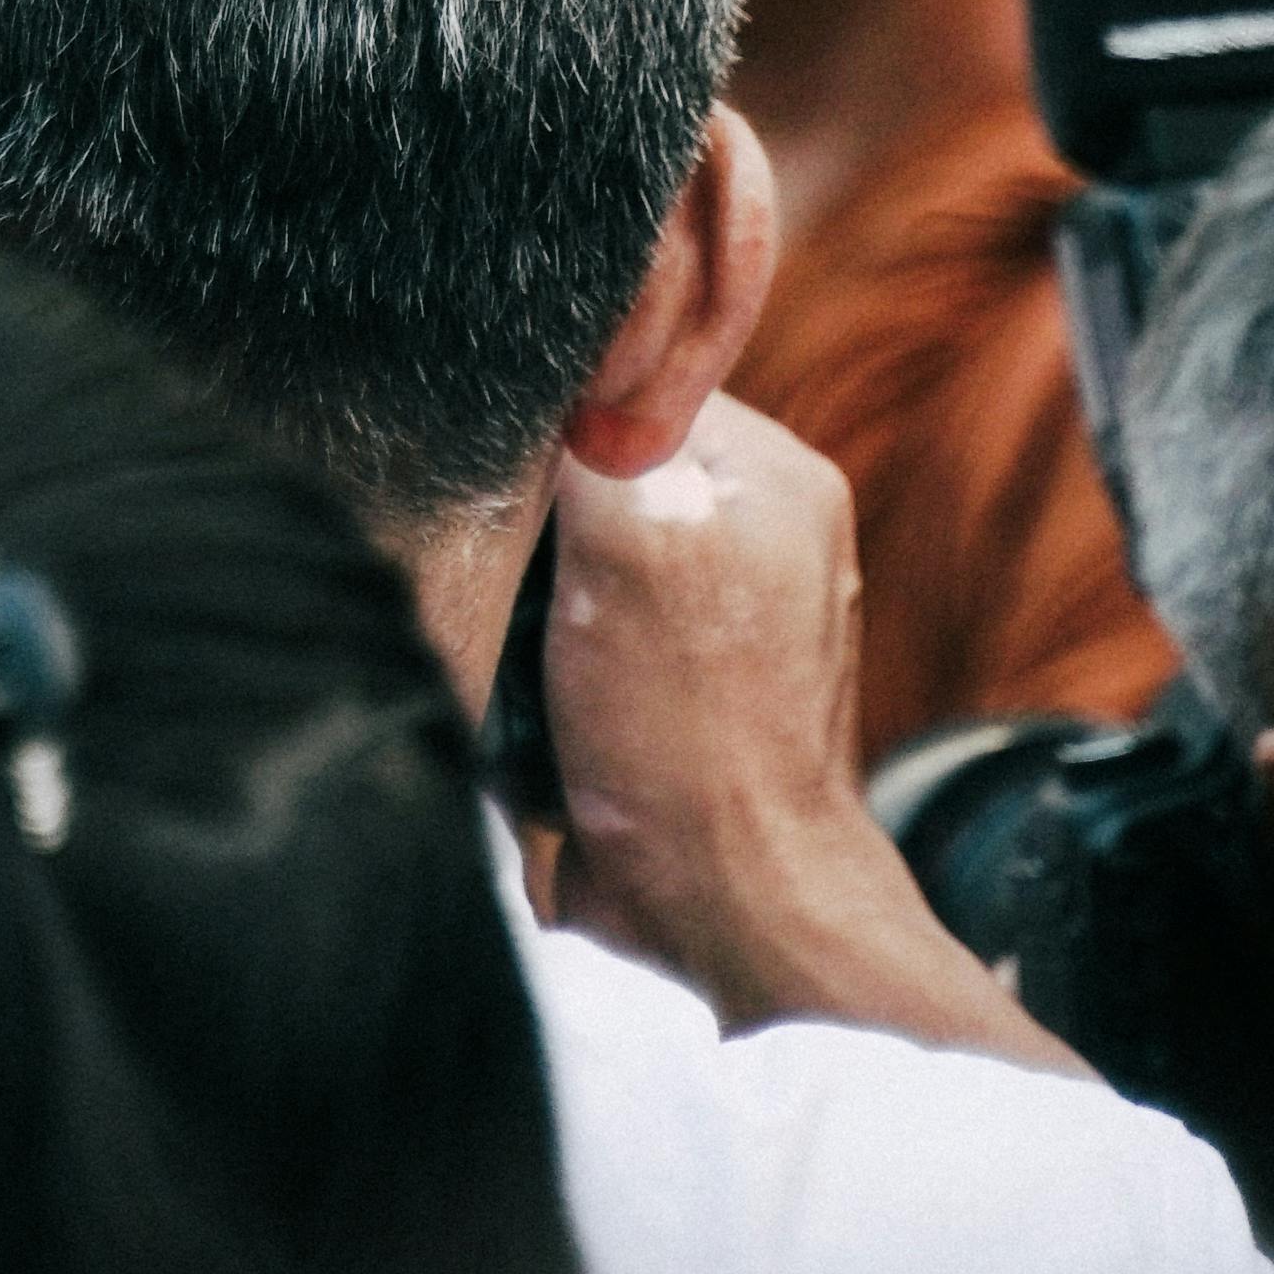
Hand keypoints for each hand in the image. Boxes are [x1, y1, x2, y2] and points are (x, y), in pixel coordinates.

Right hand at [532, 402, 1077, 1073]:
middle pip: (589, 471)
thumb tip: (548, 363)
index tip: (503, 481)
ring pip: (567, 552)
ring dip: (521, 598)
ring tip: (519, 650)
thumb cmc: (694, 740)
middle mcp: (751, 529)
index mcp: (770, 474)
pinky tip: (525, 696)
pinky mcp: (664, 684)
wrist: (728, 909)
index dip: (550, 425)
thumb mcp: (634, 551)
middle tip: (511, 581)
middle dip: (529, 522)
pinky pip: (571, 631)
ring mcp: (710, 610)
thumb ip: (592, 441)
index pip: (629, 381)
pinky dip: (535, 659)